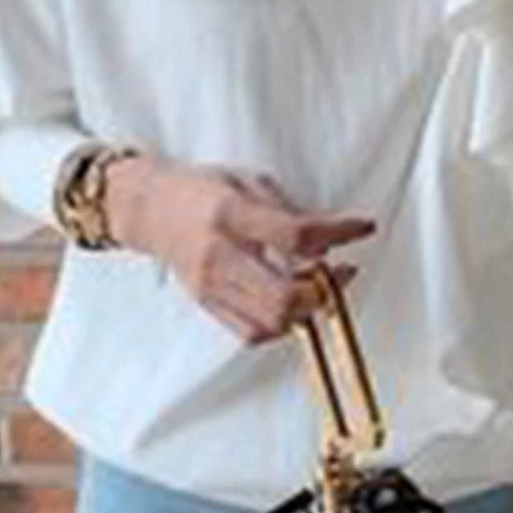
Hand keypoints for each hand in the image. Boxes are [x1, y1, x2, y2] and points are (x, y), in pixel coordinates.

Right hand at [105, 153, 375, 343]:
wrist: (149, 209)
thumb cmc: (200, 190)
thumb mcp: (248, 180)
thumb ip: (288, 211)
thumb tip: (328, 241)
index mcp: (230, 213)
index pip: (295, 234)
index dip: (339, 233)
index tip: (362, 228)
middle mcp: (219, 254)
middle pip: (284, 295)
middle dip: (323, 289)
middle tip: (338, 271)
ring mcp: (210, 285)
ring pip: (271, 321)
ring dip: (305, 310)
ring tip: (316, 286)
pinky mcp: (207, 304)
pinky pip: (252, 332)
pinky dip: (281, 324)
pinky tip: (291, 303)